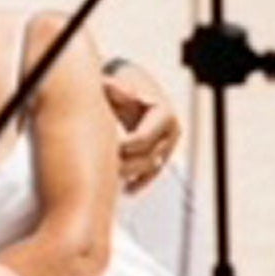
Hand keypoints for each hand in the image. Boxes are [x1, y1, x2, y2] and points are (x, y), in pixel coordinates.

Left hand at [103, 61, 180, 193]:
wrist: (133, 90)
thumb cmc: (122, 87)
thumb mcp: (118, 85)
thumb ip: (117, 87)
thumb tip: (121, 90)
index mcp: (165, 114)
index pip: (143, 139)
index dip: (123, 147)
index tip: (104, 149)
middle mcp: (171, 132)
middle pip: (149, 157)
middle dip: (126, 164)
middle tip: (103, 168)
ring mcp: (168, 145)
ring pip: (152, 168)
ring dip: (131, 175)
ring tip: (110, 180)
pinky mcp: (162, 155)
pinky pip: (152, 174)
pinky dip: (139, 182)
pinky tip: (126, 191)